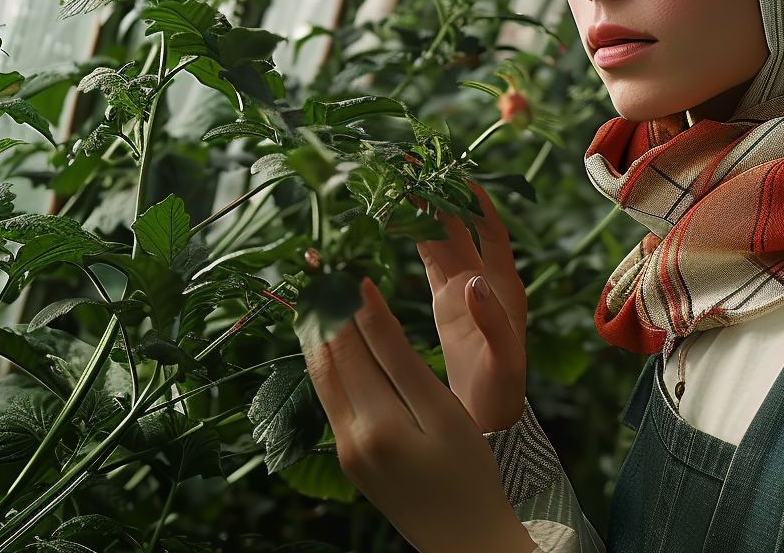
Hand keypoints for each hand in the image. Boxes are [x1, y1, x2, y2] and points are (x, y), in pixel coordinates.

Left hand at [298, 277, 535, 552]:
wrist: (466, 540)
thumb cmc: (470, 473)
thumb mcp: (441, 410)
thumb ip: (398, 357)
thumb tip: (364, 306)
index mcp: (375, 423)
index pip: (350, 344)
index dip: (343, 298)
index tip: (336, 259)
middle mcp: (349, 436)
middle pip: (326, 358)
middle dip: (321, 308)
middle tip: (313, 263)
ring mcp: (345, 450)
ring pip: (321, 378)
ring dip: (319, 332)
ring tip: (314, 290)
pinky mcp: (350, 458)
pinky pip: (330, 398)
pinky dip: (329, 362)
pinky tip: (332, 341)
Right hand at [413, 181, 527, 431]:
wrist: (490, 418)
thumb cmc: (503, 391)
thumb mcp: (503, 359)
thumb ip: (491, 322)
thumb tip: (474, 283)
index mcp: (504, 286)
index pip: (491, 232)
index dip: (476, 203)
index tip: (458, 174)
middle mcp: (484, 279)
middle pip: (459, 227)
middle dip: (439, 195)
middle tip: (413, 165)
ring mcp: (463, 288)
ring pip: (440, 240)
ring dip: (423, 212)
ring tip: (398, 181)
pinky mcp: (444, 302)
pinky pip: (429, 263)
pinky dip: (413, 241)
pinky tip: (395, 220)